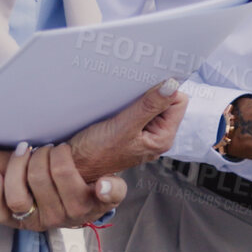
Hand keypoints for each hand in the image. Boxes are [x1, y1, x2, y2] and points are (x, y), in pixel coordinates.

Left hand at [0, 141, 126, 230]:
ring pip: (16, 195)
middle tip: (46, 148)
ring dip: (17, 167)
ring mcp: (34, 222)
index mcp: (82, 208)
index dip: (59, 154)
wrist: (77, 209)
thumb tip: (104, 185)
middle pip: (37, 178)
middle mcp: (57, 218)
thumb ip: (115, 188)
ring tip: (25, 152)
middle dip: (40, 154)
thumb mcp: (113, 190)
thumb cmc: (93, 191)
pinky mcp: (15, 223)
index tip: (62, 148)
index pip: (62, 173)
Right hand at [66, 78, 187, 182]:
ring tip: (121, 106)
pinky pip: (137, 110)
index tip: (146, 88)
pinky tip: (116, 109)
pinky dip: (128, 105)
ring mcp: (144, 134)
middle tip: (130, 98)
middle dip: (151, 95)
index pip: (179, 102)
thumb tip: (172, 85)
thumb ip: (148, 106)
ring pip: (151, 105)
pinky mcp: (131, 131)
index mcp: (163, 138)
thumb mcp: (122, 127)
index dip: (165, 92)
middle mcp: (157, 136)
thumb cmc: (94, 153)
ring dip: (138, 100)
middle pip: (167, 102)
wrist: (72, 166)